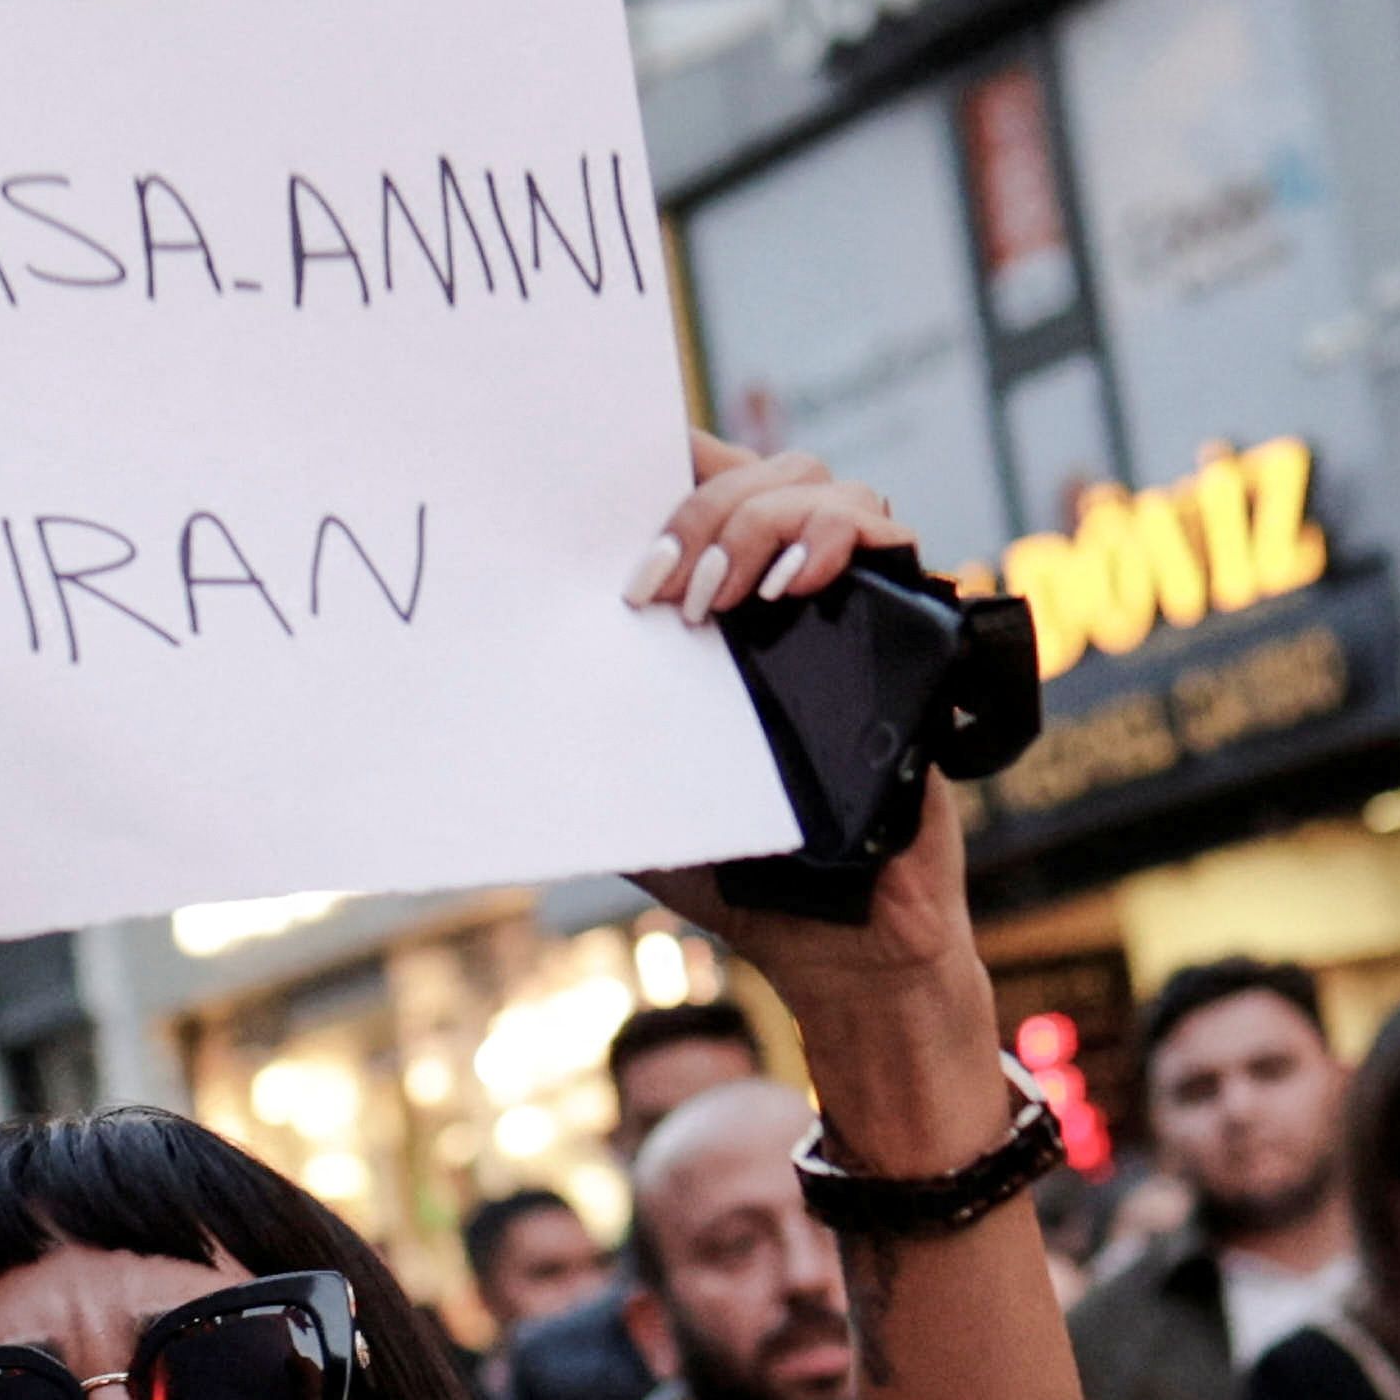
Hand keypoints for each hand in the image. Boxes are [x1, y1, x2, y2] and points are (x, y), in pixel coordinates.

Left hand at [624, 441, 1002, 1167]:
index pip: (704, 486)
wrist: (838, 943)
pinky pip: (889, 536)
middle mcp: (791, 593)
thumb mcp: (635, 791)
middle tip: (653, 585)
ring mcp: (853, 607)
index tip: (617, 465)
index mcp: (724, 613)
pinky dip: (838, 537)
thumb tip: (489, 706)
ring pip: (821, 485)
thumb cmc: (741, 876)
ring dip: (756, 523)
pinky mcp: (910, 632)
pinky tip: (793, 584)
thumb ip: (591, 737)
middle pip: (759, 470)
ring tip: (713, 601)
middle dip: (699, 509)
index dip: (668, 456)